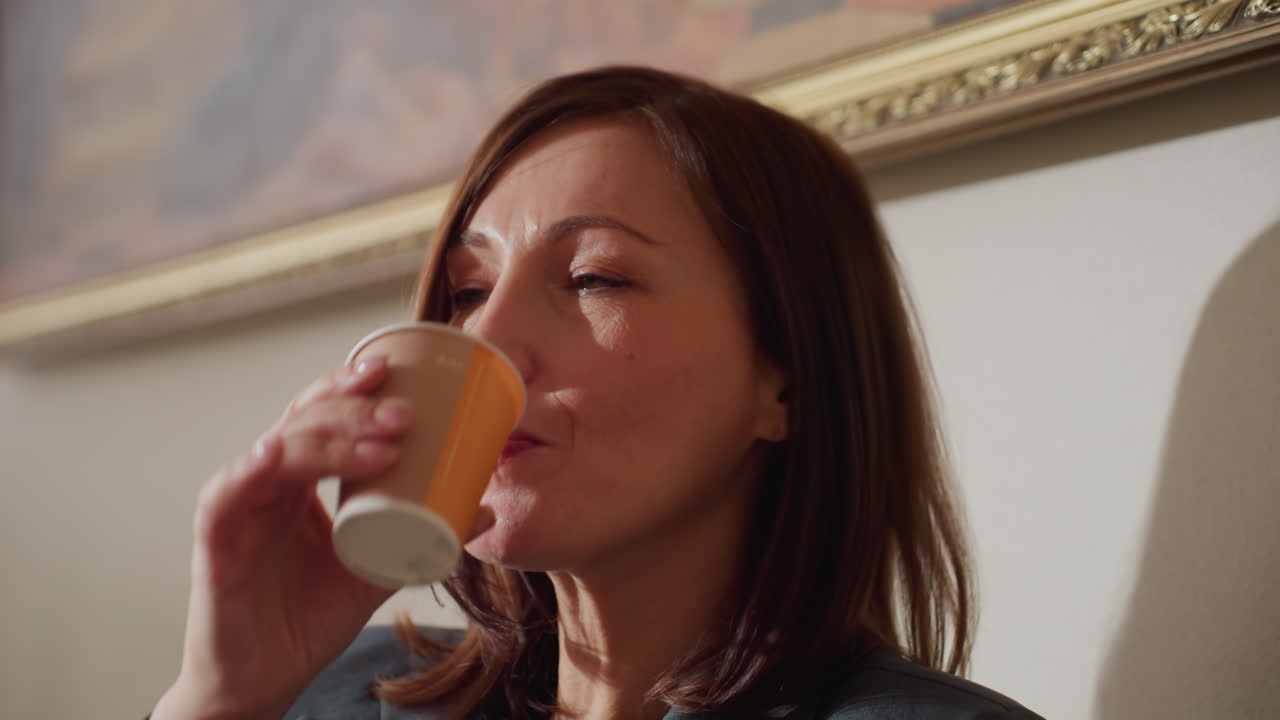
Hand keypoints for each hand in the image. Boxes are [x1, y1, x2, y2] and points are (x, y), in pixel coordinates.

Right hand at [152, 356, 409, 719]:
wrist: (265, 678)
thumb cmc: (309, 617)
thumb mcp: (377, 571)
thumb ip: (423, 538)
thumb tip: (485, 507)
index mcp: (302, 479)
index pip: (324, 417)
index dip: (354, 389)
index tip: (398, 373)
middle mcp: (269, 481)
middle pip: (304, 420)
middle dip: (355, 409)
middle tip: (405, 413)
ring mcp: (240, 505)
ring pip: (278, 448)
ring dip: (329, 440)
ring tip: (381, 442)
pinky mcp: (216, 540)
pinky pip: (225, 496)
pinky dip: (249, 470)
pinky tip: (275, 455)